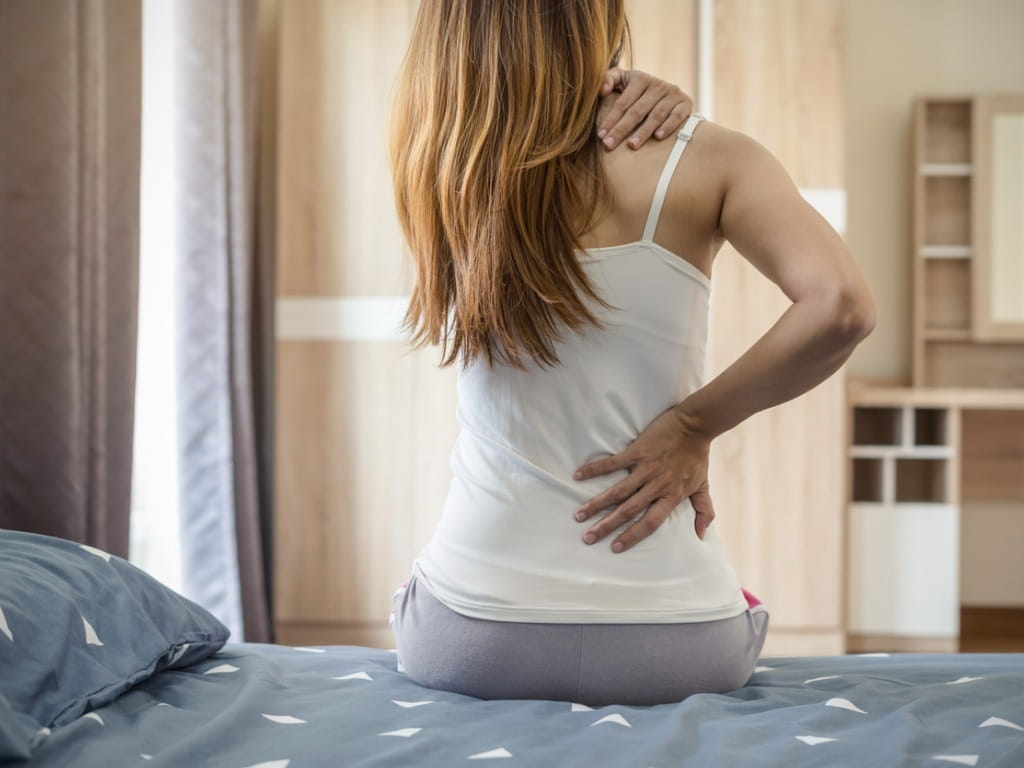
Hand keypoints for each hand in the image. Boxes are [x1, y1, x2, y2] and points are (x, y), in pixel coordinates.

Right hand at [572, 405, 714, 551]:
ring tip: (579, 515)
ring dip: (596, 504)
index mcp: (671, 496)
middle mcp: (656, 485)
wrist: (695, 424)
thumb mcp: (703, 486)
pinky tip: (577, 476)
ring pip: (617, 492)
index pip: (650, 523)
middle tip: (588, 538)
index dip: (632, 536)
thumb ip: (704, 511)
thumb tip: (700, 535)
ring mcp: (645, 468)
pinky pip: (612, 463)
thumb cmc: (697, 456)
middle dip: (606, 526)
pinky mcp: (636, 451)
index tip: (615, 547)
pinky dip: (594, 469)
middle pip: (627, 511)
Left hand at [596, 68, 693, 149]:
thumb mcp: (622, 81)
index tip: (600, 136)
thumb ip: (609, 80)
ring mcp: (673, 93)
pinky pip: (677, 116)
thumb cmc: (637, 92)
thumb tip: (602, 90)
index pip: (623, 102)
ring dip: (643, 131)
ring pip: (656, 115)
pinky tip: (658, 137)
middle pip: (637, 110)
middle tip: (609, 145)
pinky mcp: (685, 103)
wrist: (668, 95)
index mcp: (640, 78)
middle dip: (621, 129)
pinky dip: (668, 126)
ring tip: (632, 146)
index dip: (611, 119)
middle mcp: (657, 84)